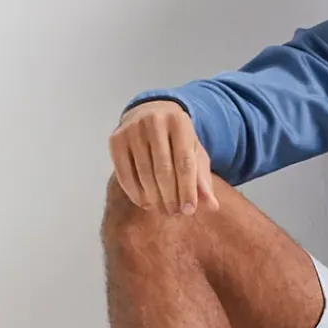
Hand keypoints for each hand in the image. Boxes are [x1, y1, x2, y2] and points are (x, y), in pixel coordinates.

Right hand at [110, 101, 219, 215]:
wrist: (150, 113)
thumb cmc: (177, 138)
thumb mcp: (195, 152)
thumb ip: (202, 178)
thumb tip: (212, 206)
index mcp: (179, 122)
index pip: (185, 162)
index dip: (187, 189)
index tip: (190, 210)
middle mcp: (154, 122)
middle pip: (163, 169)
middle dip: (171, 196)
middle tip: (175, 214)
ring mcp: (132, 129)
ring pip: (143, 173)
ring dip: (154, 198)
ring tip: (163, 210)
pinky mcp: (115, 139)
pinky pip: (124, 173)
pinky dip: (135, 193)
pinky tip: (146, 203)